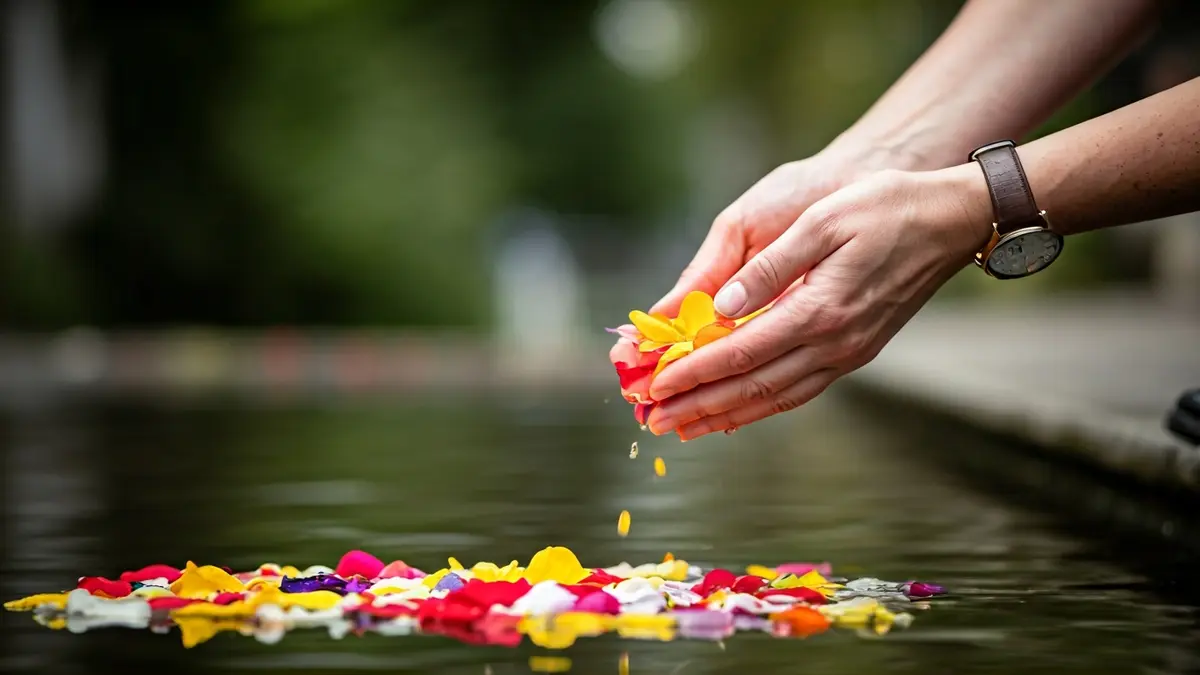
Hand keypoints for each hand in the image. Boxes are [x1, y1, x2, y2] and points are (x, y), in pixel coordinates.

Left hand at [645, 165, 994, 438]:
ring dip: (727, 415)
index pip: (740, 353)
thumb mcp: (822, 222)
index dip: (693, 371)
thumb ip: (770, 267)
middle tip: (656, 421)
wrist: (952, 221)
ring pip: (776, 398)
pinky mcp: (856, 352)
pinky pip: (800, 391)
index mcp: (819, 310)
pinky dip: (764, 405)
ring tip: (687, 427)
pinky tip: (741, 411)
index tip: (655, 384)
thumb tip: (722, 305)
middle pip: (752, 387)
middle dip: (699, 406)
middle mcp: (834, 343)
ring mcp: (848, 353)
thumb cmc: (886, 208)